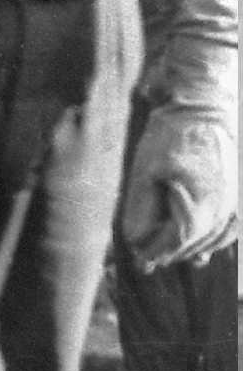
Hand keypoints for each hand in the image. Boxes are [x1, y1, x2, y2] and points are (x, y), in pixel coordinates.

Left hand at [120, 103, 237, 270]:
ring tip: (164, 255)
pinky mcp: (240, 199)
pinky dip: (211, 241)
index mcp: (201, 205)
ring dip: (188, 249)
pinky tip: (198, 249)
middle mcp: (225, 210)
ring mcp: (237, 205)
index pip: (175, 242)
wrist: (205, 109)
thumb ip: (141, 210)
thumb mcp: (145, 172)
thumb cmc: (171, 138)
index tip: (137, 260)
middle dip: (168, 253)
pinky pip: (228, 231)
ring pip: (212, 240)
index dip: (154, 253)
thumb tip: (137, 241)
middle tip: (145, 260)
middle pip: (193, 244)